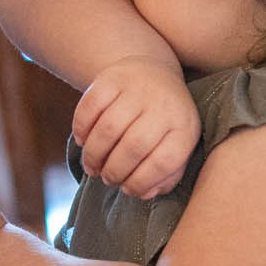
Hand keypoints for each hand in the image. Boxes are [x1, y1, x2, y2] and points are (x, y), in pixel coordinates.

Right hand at [74, 54, 198, 198]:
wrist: (152, 71)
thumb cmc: (163, 120)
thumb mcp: (176, 144)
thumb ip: (166, 174)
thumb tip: (144, 194)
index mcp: (184, 127)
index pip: (164, 162)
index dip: (141, 182)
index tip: (127, 189)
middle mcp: (163, 105)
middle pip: (133, 147)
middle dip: (114, 171)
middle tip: (107, 179)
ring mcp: (137, 88)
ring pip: (108, 129)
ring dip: (94, 155)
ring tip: (92, 167)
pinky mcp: (112, 77)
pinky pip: (90, 107)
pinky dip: (81, 129)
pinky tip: (83, 142)